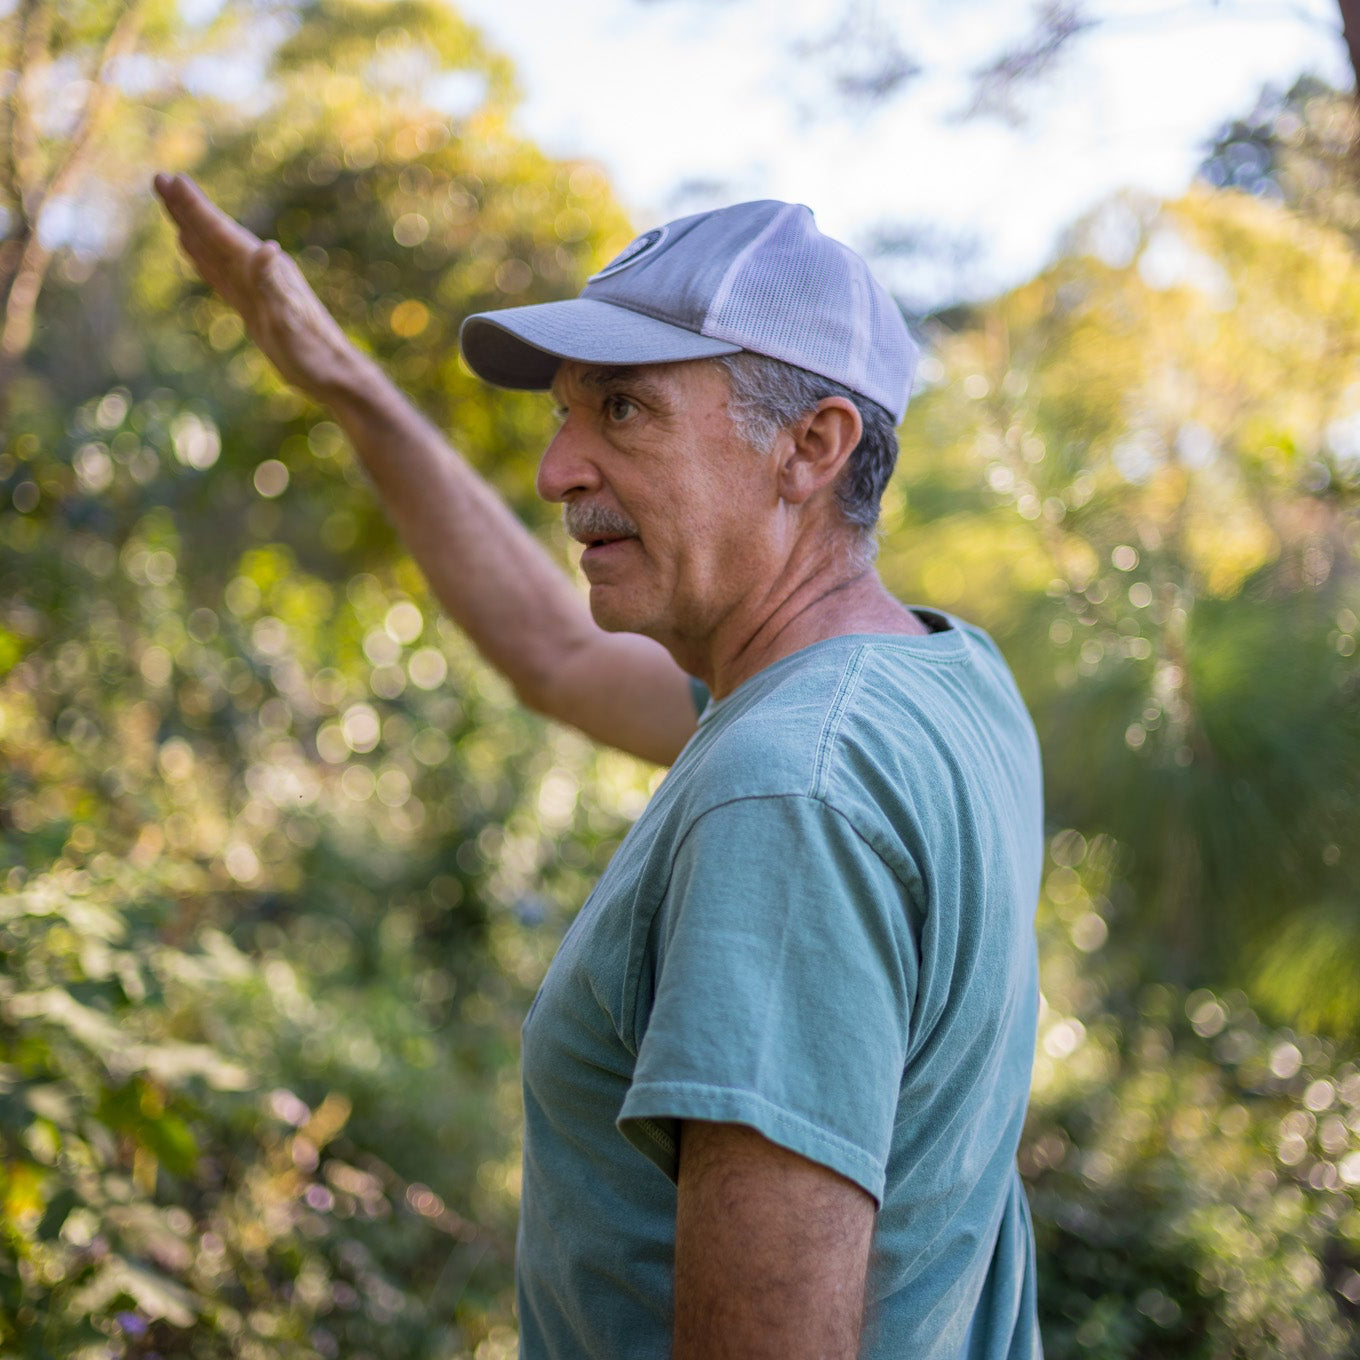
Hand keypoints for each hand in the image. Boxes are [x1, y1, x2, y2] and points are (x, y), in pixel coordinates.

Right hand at [152, 172, 369, 402]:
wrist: (333, 374)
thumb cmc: (313, 350)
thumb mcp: (290, 319)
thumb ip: (274, 284)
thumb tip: (267, 247)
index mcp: (263, 270)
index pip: (221, 232)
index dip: (194, 207)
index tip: (168, 178)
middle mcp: (258, 273)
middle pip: (215, 234)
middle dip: (187, 208)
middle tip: (160, 179)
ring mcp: (255, 288)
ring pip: (215, 250)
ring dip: (192, 228)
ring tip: (171, 205)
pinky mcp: (254, 306)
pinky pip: (221, 274)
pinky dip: (203, 259)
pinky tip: (192, 249)